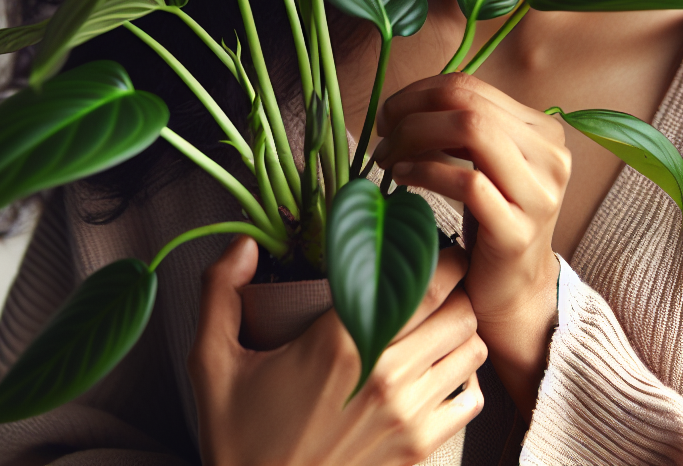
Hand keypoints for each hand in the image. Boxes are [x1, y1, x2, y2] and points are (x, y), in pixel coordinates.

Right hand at [188, 236, 484, 465]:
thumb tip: (243, 243)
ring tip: (438, 315)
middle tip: (433, 272)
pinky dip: (465, 376)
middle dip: (455, 283)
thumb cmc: (239, 438)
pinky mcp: (419, 449)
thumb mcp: (211, 361)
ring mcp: (408, 415)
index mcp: (339, 342)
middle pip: (458, 308)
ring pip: (471, 348)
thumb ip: (219, 290)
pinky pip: (472, 398)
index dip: (436, 252)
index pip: (417, 281)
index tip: (425, 238)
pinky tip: (437, 368)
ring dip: (461, 326)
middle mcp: (385, 374)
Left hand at [374, 72, 569, 415]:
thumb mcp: (482, 163)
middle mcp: (551, 156)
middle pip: (468, 104)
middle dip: (413, 112)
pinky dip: (425, 171)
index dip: (418, 93)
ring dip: (416, 137)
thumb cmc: (489, 218)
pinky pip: (467, 182)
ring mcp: (540, 194)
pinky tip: (402, 178)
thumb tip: (407, 102)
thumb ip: (460, 126)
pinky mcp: (519, 231)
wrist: (513, 291)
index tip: (389, 114)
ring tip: (389, 158)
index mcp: (543, 131)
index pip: (470, 88)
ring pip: (471, 131)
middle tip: (383, 134)